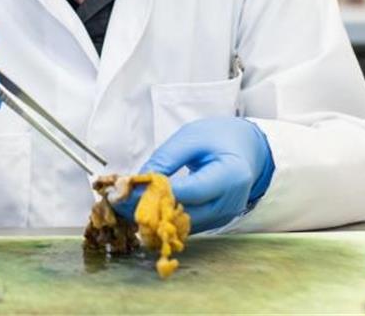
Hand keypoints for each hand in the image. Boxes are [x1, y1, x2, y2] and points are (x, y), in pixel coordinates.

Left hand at [117, 117, 273, 232]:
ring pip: (181, 226)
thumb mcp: (191, 137)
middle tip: (115, 201)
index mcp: (231, 175)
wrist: (249, 150)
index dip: (156, 194)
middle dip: (147, 210)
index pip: (190, 191)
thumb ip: (166, 159)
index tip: (126, 189)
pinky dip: (163, 220)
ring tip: (123, 205)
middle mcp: (230, 202)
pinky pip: (185, 227)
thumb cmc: (221, 137)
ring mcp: (224, 217)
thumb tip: (136, 181)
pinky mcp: (215, 223)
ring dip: (151, 219)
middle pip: (184, 215)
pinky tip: (141, 209)